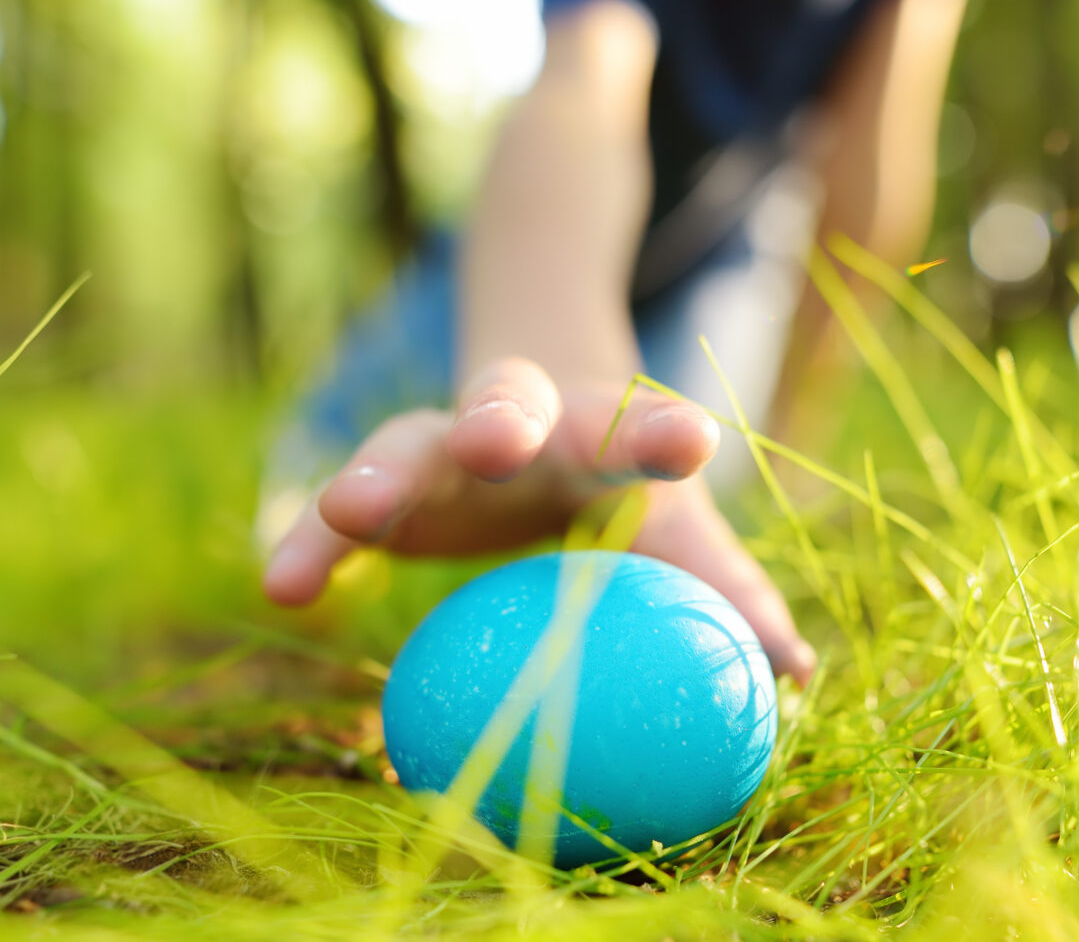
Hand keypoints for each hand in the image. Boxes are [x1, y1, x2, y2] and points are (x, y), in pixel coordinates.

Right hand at [262, 357, 816, 681]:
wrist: (528, 419)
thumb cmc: (619, 488)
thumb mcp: (672, 526)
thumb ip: (722, 587)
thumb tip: (796, 675)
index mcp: (607, 429)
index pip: (638, 423)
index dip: (661, 432)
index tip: (690, 442)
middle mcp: (522, 419)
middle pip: (511, 402)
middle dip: (505, 415)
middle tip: (494, 442)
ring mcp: (445, 443)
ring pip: (409, 440)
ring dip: (381, 472)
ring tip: (347, 509)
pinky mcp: (390, 481)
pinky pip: (344, 516)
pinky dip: (315, 545)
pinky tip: (282, 587)